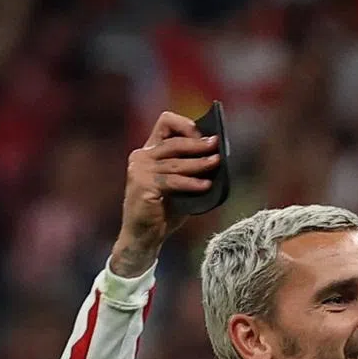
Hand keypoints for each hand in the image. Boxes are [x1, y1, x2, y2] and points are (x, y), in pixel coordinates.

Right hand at [112, 111, 218, 275]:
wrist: (145, 236)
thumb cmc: (165, 210)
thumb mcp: (180, 184)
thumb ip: (190, 168)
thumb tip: (217, 156)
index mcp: (150, 151)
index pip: (166, 123)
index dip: (186, 125)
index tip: (205, 134)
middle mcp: (142, 156)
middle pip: (174, 141)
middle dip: (198, 142)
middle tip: (216, 145)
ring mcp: (140, 170)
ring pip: (176, 161)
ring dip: (199, 162)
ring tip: (217, 163)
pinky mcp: (143, 185)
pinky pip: (173, 181)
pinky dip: (192, 183)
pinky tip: (206, 185)